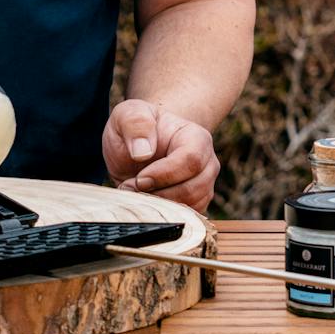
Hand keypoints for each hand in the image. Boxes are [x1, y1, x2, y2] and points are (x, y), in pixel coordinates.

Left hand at [103, 99, 218, 212]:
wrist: (140, 147)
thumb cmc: (136, 129)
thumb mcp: (127, 115)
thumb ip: (135, 123)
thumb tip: (143, 152)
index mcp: (196, 138)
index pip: (190, 160)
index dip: (164, 174)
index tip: (139, 179)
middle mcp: (207, 163)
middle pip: (193, 188)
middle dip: (158, 193)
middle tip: (130, 187)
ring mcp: (204, 185)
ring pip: (191, 206)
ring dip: (159, 205)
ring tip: (135, 192)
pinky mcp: (196, 204)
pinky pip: (186, 218)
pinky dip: (164, 215)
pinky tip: (145, 202)